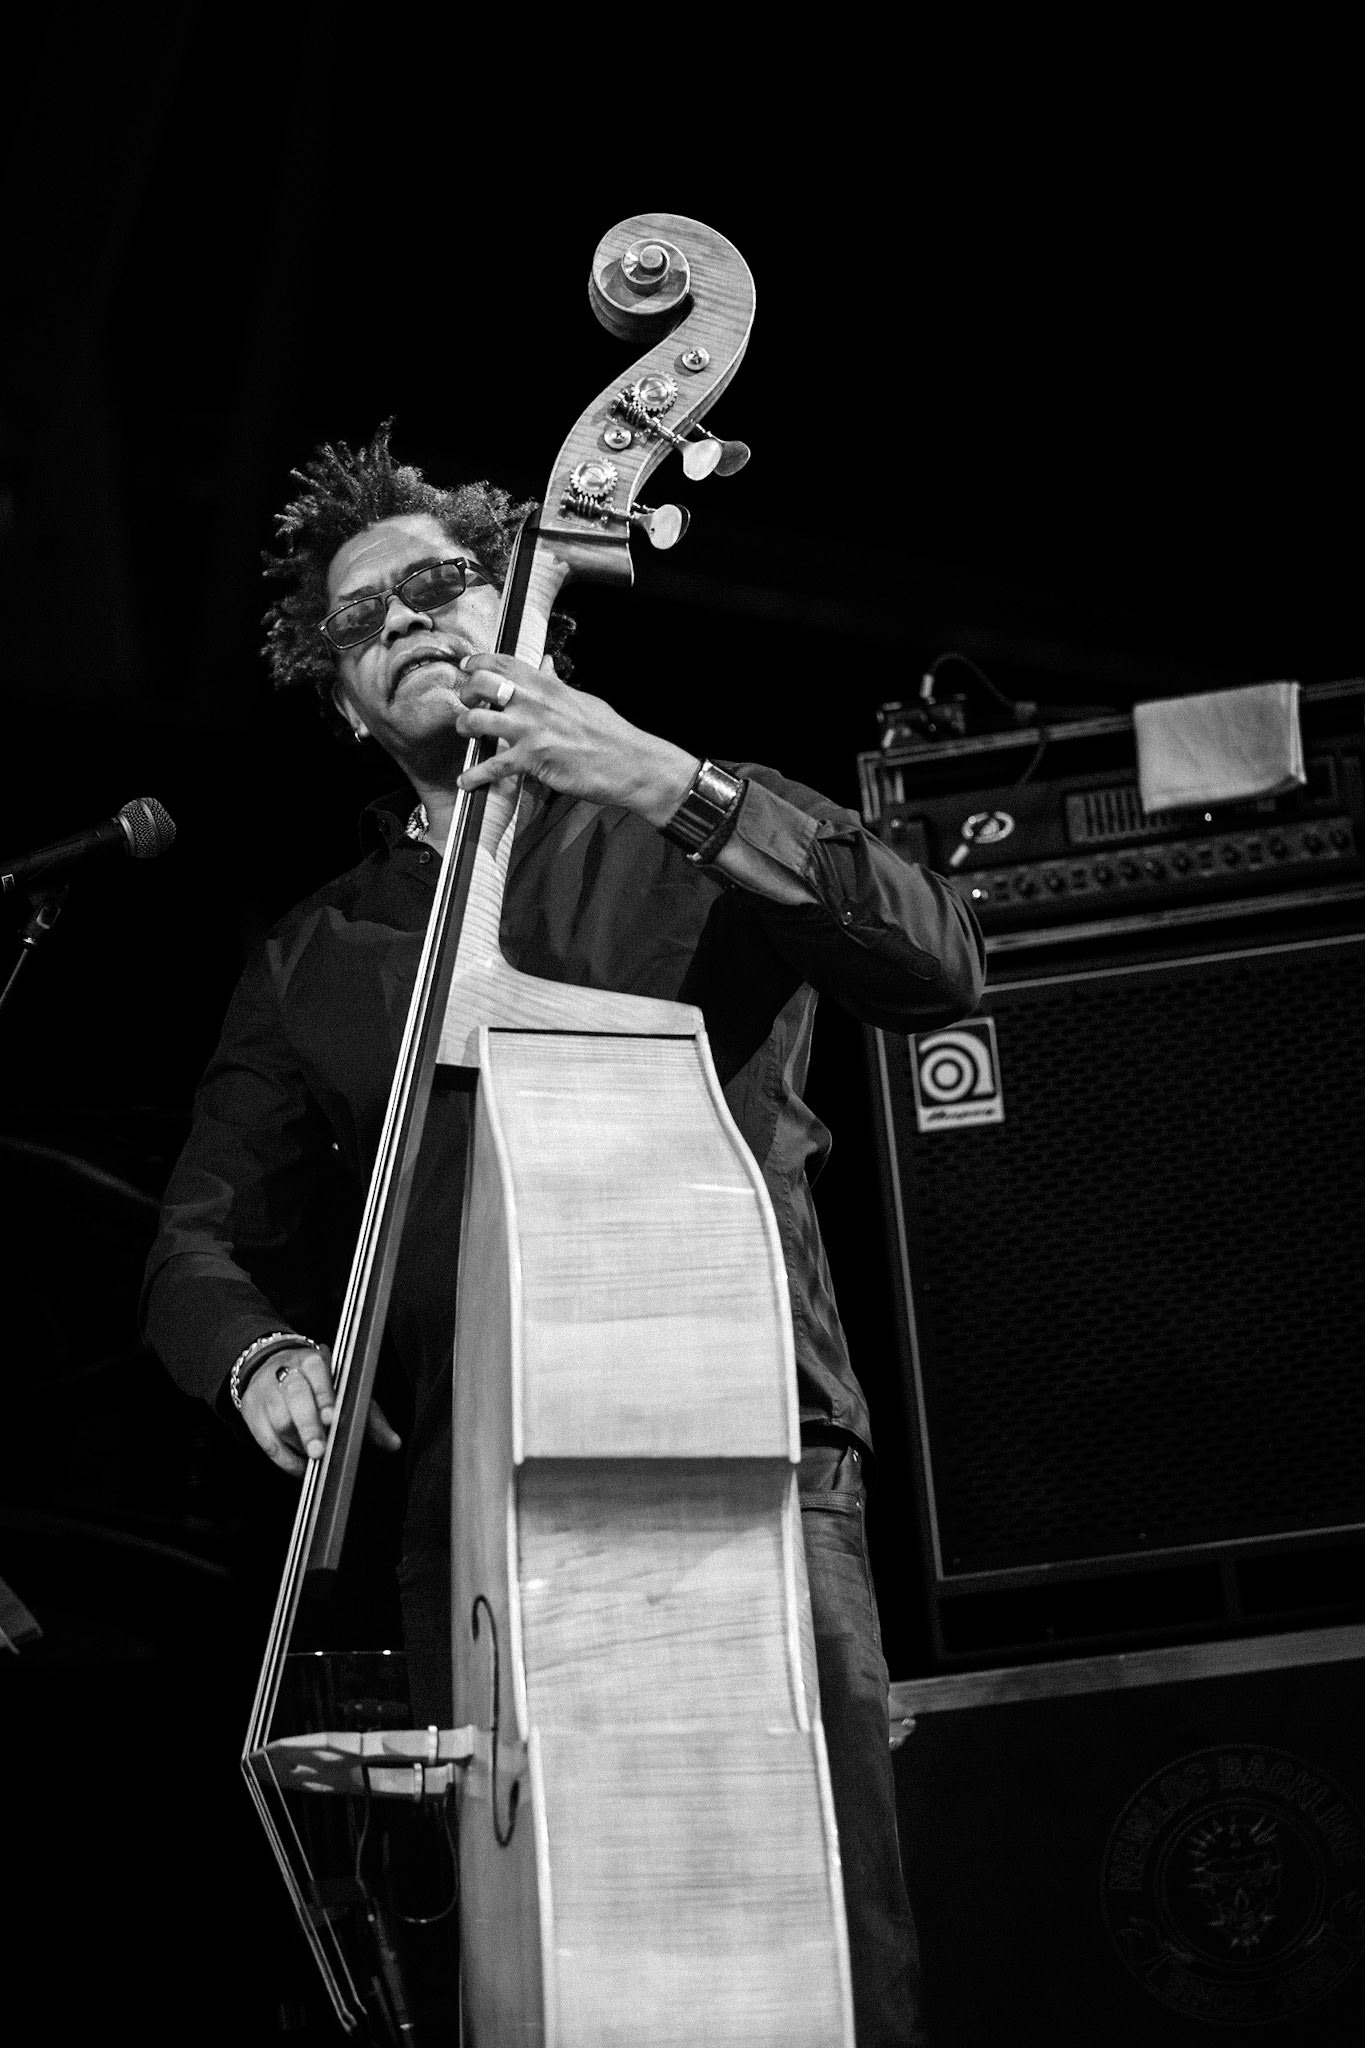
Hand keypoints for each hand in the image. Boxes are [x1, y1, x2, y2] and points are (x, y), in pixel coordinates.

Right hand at [239, 1343, 401, 1475]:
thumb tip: (393, 1443)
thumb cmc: (316, 1382)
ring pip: (278, 1419)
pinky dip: (284, 1459)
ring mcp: (266, 1392)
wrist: (269, 1366)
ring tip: (315, 1458)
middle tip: (319, 1450)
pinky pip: (266, 1441)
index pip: (318, 1374)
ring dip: (298, 1443)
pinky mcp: (252, 1412)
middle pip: (295, 1398)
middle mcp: (287, 1372)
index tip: (332, 1417)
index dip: (324, 1396)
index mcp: (312, 1360)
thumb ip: (369, 1415)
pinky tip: (301, 1466)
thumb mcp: (345, 1390)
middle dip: (308, 1425)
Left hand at [454, 652, 697, 826]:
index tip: (467, 669)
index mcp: (548, 684)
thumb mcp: (581, 699)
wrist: (631, 763)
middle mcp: (534, 702)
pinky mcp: (533, 759)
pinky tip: (466, 781)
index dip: (478, 662)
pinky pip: (492, 766)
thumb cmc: (610, 734)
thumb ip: (556, 684)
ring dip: (465, 729)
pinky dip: (474, 776)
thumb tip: (545, 665)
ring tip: (467, 736)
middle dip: (466, 693)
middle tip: (467, 704)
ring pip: (477, 721)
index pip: (503, 661)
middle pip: (481, 684)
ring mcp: (531, 730)